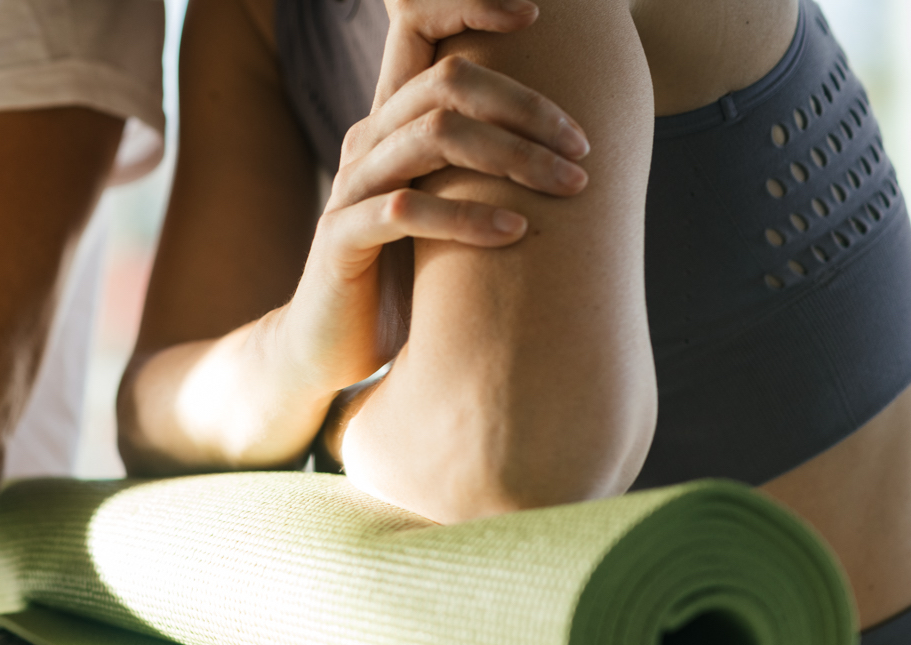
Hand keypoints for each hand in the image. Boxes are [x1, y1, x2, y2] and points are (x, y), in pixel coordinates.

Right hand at [276, 1, 588, 394]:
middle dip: (526, 106)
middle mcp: (367, 143)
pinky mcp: (339, 240)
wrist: (328, 345)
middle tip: (582, 148)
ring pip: (433, 137)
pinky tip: (515, 231)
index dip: (468, 4)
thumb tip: (565, 134)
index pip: (418, 27)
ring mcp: (350, 188)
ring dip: (513, 157)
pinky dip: (468, 217)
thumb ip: (479, 163)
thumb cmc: (402, 276)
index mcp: (391, 123)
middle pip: (447, 81)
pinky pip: (405, 211)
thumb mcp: (444, 205)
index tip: (534, 14)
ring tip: (567, 186)